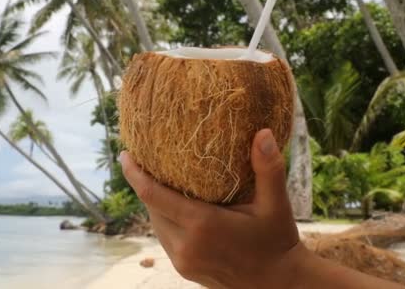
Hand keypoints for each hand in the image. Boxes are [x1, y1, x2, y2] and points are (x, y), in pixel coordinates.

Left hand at [120, 129, 305, 287]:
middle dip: (144, 184)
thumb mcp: (275, 205)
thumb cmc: (277, 242)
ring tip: (157, 179)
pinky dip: (164, 219)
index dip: (134, 174)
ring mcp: (182, 261)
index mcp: (202, 225)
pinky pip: (164, 237)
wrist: (279, 285)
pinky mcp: (183, 269)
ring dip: (154, 203)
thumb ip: (268, 168)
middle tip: (144, 159)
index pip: (153, 195)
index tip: (124, 154)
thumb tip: (262, 132)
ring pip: (155, 223)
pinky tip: (173, 205)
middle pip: (151, 207)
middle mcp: (186, 245)